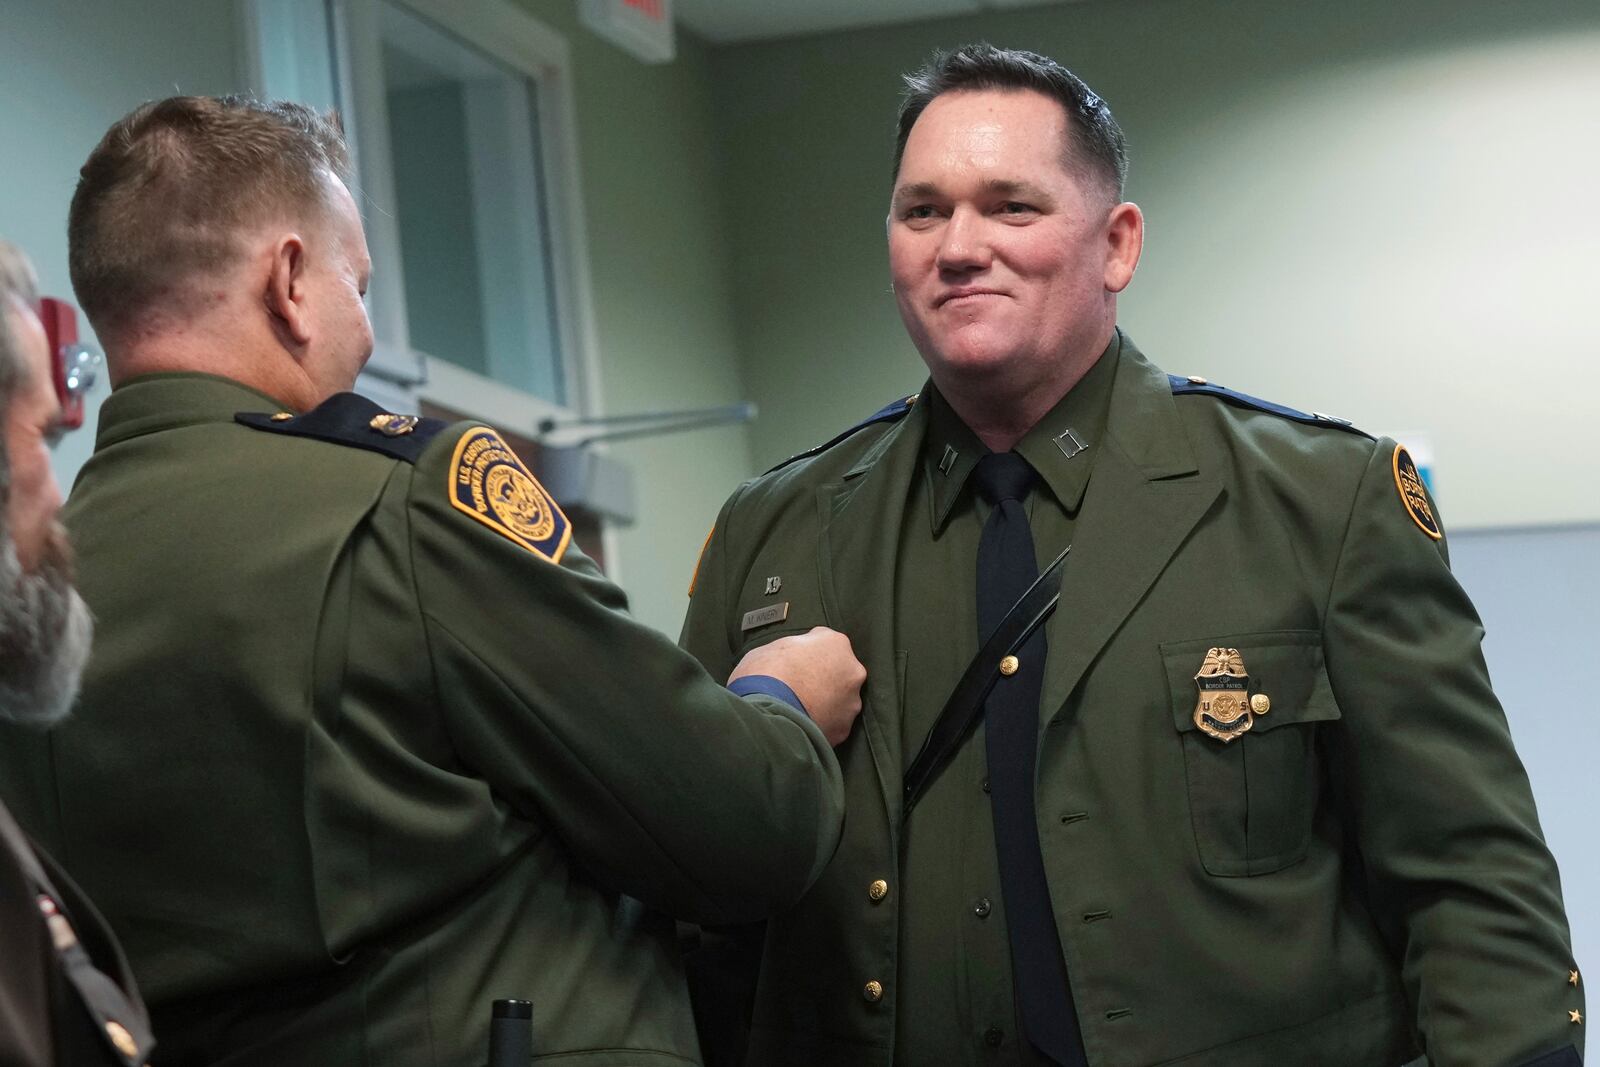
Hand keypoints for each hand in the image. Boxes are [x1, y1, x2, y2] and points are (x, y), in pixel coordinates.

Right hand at [730, 627, 865, 745]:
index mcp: (835, 644)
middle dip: (823, 678)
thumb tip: (790, 658)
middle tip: (799, 687)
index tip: (796, 661)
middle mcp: (852, 671)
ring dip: (825, 703)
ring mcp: (851, 702)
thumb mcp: (771, 648)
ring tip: (799, 709)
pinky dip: (821, 725)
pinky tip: (802, 724)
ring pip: (840, 701)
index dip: (808, 652)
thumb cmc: (764, 676)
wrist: (766, 715)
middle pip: (840, 672)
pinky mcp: (844, 729)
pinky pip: (833, 724)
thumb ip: (792, 650)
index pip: (826, 642)